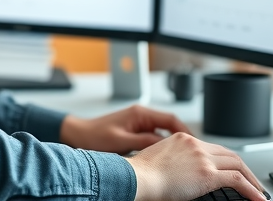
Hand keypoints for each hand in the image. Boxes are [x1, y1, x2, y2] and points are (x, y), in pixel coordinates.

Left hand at [59, 104, 190, 153]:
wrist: (78, 136)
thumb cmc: (94, 136)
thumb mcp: (121, 141)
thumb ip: (144, 142)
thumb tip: (165, 146)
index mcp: (140, 113)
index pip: (170, 119)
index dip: (184, 131)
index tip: (194, 143)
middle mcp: (141, 116)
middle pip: (169, 126)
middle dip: (181, 139)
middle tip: (193, 152)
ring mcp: (138, 124)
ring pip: (162, 133)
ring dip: (171, 144)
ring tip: (182, 157)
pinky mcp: (134, 132)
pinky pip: (153, 138)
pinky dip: (160, 147)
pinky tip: (164, 158)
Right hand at [126, 132, 266, 200]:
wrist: (138, 177)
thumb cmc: (141, 175)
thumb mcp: (158, 161)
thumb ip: (173, 162)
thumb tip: (181, 176)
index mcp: (183, 139)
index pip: (213, 148)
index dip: (226, 160)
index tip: (232, 170)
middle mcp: (195, 144)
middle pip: (229, 154)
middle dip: (244, 168)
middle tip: (252, 181)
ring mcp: (202, 157)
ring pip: (237, 165)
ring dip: (251, 179)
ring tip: (258, 192)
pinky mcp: (207, 173)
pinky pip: (237, 180)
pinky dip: (251, 190)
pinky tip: (257, 198)